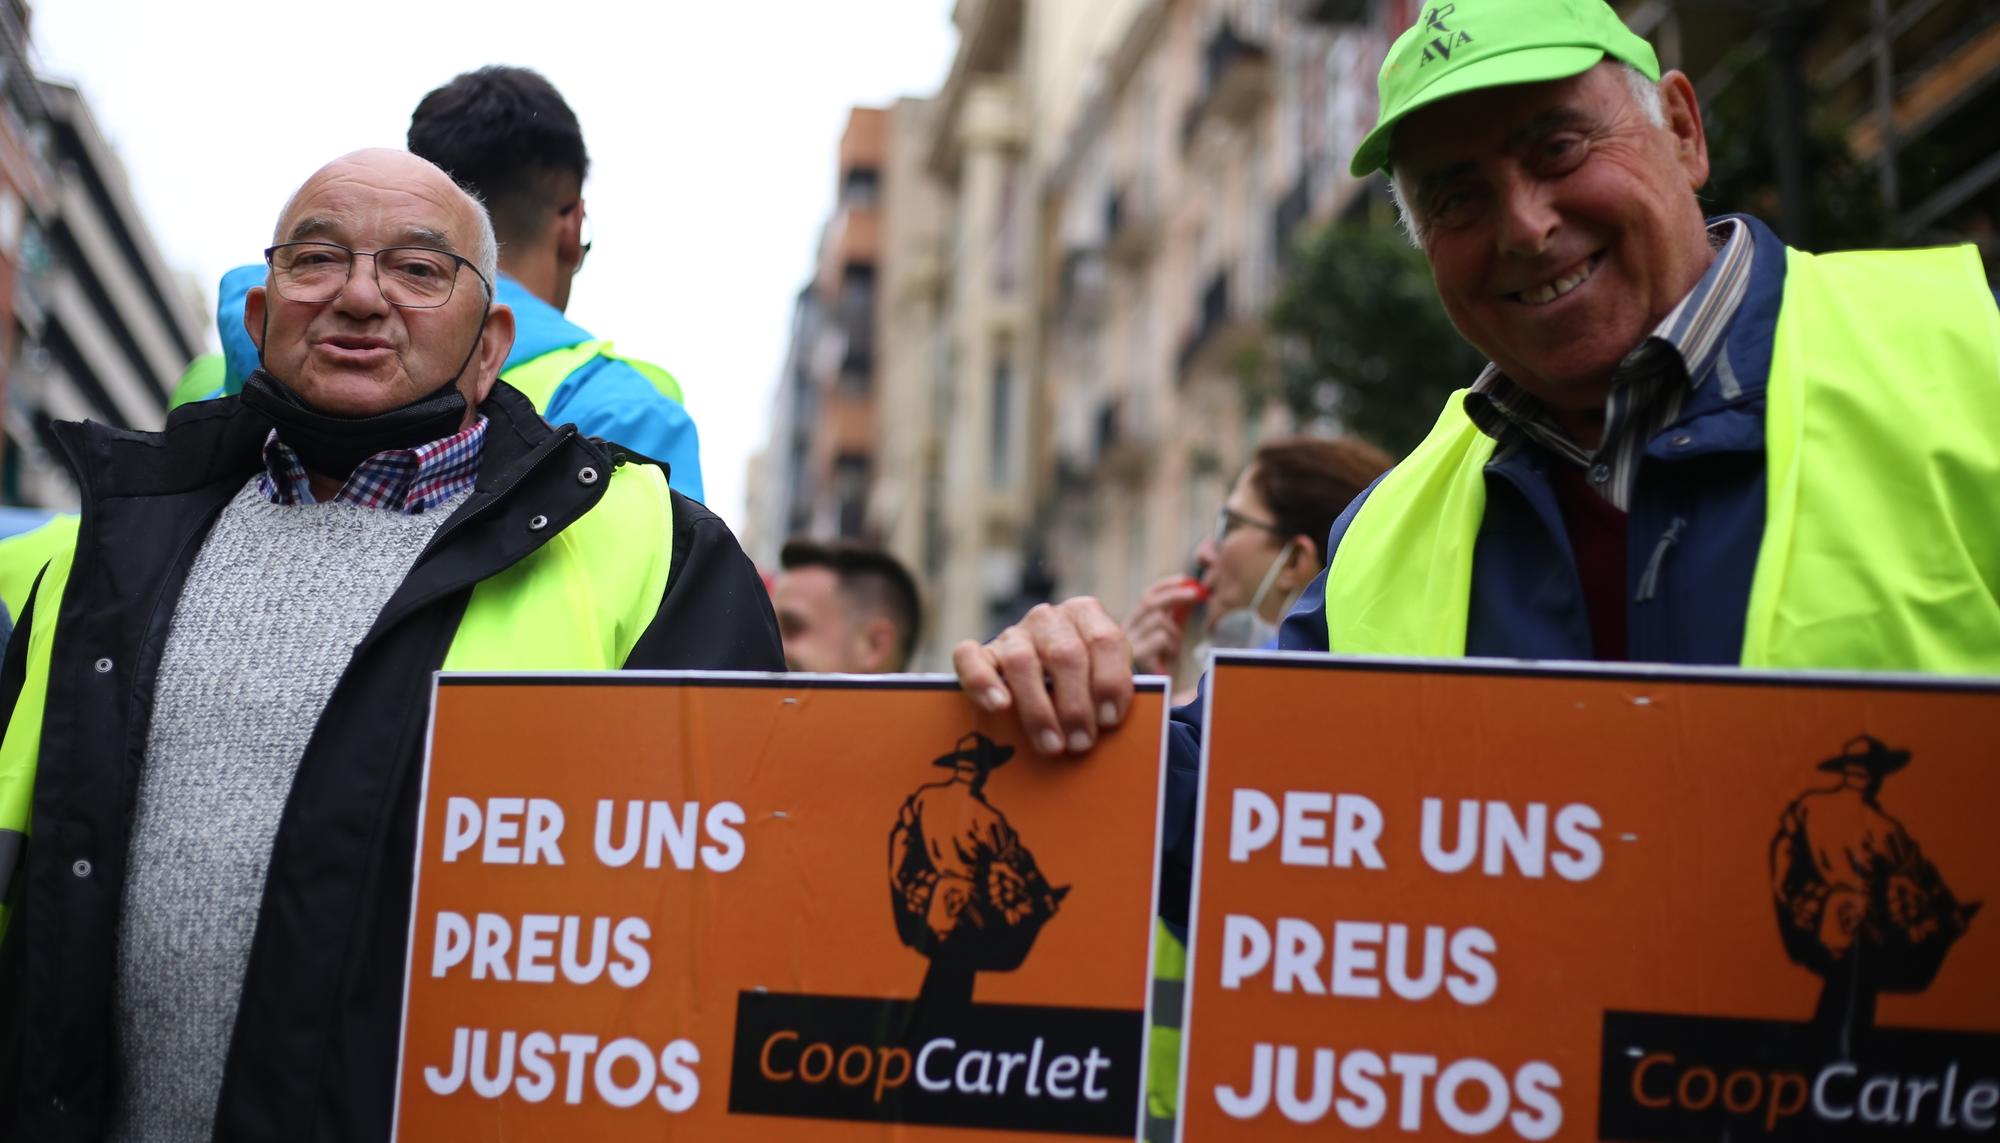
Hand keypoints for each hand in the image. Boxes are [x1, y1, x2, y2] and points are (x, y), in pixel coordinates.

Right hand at [953, 597, 1133, 756]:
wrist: (1048, 679)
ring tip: (1051, 745)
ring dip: (1038, 709)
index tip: (1110, 719)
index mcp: (1086, 614)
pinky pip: (969, 656)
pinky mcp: (983, 652)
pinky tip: (999, 707)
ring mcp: (1013, 634)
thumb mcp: (1103, 679)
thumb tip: (1110, 726)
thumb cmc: (1085, 685)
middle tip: (1081, 743)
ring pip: (1021, 661)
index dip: (1109, 680)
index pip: (1104, 640)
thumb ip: (1110, 693)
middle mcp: (1048, 618)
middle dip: (1075, 705)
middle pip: (1065, 655)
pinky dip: (982, 682)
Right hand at [1124, 575, 1207, 675]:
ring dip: (1174, 632)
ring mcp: (1128, 643)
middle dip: (1176, 593)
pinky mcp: (1134, 656)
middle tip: (1198, 593)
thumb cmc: (1164, 667)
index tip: (1185, 578)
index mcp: (1134, 623)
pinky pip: (1161, 637)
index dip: (1166, 584)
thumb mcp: (1172, 635)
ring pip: (1159, 620)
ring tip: (1173, 650)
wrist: (1156, 698)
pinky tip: (1167, 660)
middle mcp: (1125, 630)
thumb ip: (1177, 615)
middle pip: (1150, 601)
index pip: (1147, 595)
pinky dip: (1171, 645)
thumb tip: (1193, 591)